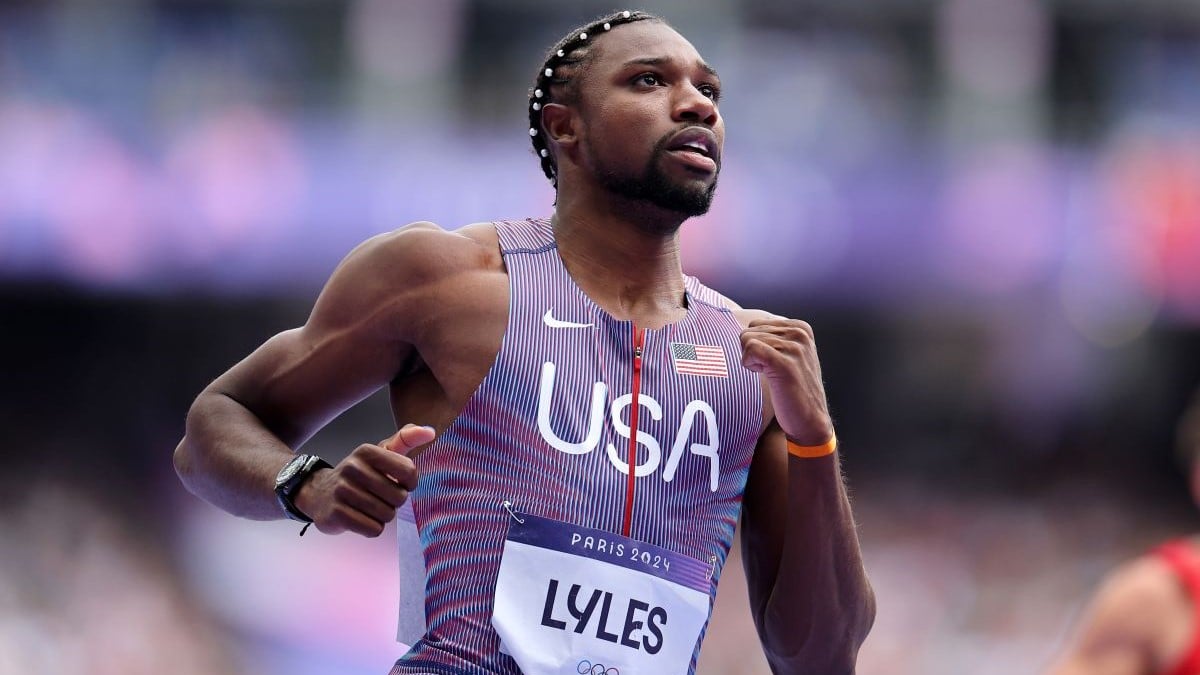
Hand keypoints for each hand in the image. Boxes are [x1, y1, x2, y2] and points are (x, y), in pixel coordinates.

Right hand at [295, 423, 434, 536]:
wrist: (319, 493)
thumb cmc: (360, 474)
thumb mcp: (381, 453)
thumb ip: (406, 439)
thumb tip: (431, 432)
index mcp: (367, 451)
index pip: (409, 471)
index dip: (410, 483)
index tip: (400, 482)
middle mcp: (352, 468)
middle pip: (399, 497)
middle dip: (394, 501)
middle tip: (380, 496)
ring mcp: (341, 491)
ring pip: (387, 515)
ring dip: (383, 515)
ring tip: (369, 506)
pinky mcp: (336, 514)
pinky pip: (373, 529)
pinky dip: (372, 528)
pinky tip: (361, 517)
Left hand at [740, 317, 833, 445]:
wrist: (809, 418)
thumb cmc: (792, 388)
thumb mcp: (788, 354)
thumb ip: (773, 337)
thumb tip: (738, 320)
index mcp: (800, 327)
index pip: (756, 324)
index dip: (754, 345)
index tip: (770, 362)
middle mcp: (799, 333)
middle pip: (749, 330)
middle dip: (751, 352)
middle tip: (769, 371)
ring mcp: (794, 347)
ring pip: (747, 339)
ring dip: (751, 361)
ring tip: (770, 375)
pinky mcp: (785, 363)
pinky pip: (750, 349)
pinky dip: (748, 363)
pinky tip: (761, 374)